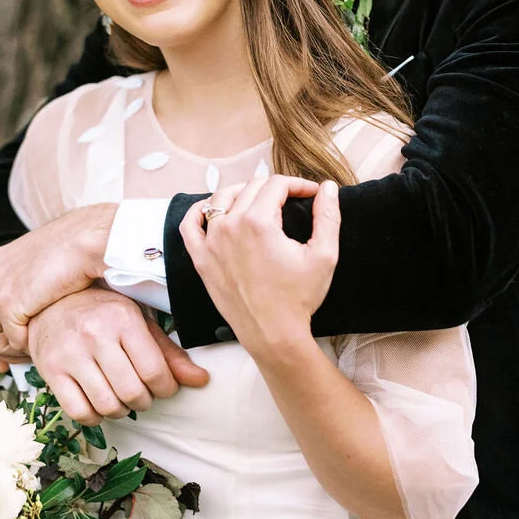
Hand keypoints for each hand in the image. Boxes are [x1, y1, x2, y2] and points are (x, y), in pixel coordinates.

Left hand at [0, 204, 116, 356]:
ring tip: (38, 351)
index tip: (9, 354)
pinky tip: (47, 340)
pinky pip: (14, 339)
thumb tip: (19, 328)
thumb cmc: (78, 252)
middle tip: (22, 361)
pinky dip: (30, 345)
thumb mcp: (41, 272)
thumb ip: (25, 294)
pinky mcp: (7, 301)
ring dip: (15, 352)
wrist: (89, 239)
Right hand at [28, 285, 208, 423]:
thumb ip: (169, 353)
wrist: (51, 304)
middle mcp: (95, 334)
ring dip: (121, 411)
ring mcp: (69, 354)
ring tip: (121, 398)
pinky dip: (95, 417)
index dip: (165, 388)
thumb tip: (201, 380)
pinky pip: (79, 412)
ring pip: (107, 406)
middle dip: (144, 401)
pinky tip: (98, 403)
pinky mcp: (50, 371)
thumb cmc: (103, 313)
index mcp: (122, 318)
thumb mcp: (139, 323)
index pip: (154, 370)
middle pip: (132, 392)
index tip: (163, 387)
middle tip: (142, 393)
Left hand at [180, 175, 341, 358]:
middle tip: (291, 199)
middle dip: (275, 188)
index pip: (277, 185)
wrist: (273, 334)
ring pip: (221, 198)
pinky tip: (211, 208)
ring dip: (241, 192)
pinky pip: (190, 225)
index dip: (298, 184)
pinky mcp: (201, 259)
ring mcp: (211, 242)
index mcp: (258, 222)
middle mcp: (230, 226)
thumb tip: (328, 187)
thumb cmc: (298, 298)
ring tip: (259, 200)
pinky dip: (199, 211)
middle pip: (251, 188)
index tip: (310, 193)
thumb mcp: (324, 255)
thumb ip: (328, 216)